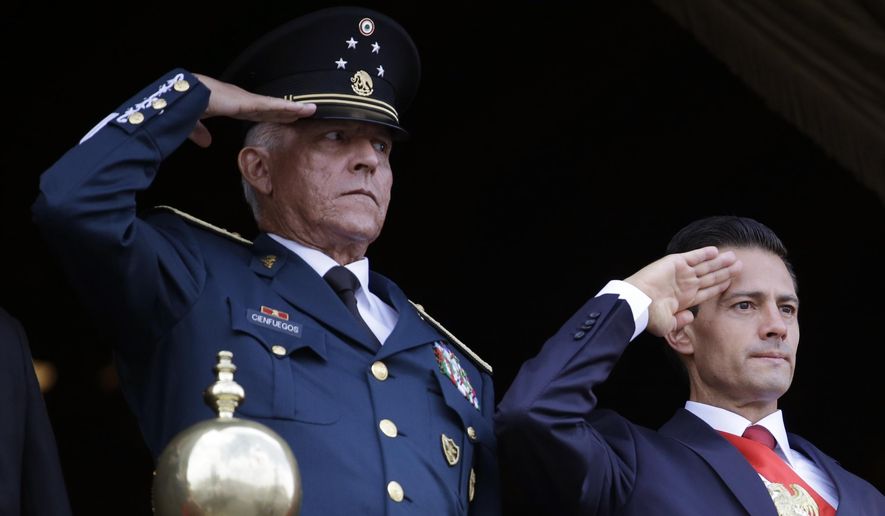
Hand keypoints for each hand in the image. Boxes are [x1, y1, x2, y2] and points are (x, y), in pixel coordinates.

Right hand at [187, 74, 316, 147]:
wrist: (183, 95)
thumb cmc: (186, 105)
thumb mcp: (194, 123)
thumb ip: (201, 132)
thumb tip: (205, 143)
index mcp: (231, 105)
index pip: (256, 112)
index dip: (271, 115)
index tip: (283, 118)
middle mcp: (241, 100)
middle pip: (271, 108)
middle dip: (287, 111)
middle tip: (305, 114)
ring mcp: (246, 100)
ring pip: (276, 106)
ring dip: (294, 108)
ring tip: (311, 110)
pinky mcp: (248, 102)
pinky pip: (273, 106)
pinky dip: (288, 108)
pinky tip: (301, 109)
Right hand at [625, 247, 740, 336]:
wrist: (637, 302)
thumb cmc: (649, 315)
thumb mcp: (667, 325)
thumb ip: (680, 322)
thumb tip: (690, 317)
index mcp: (685, 299)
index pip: (707, 290)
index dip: (720, 286)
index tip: (732, 282)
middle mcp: (684, 284)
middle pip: (710, 277)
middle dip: (725, 272)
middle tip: (739, 266)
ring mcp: (680, 273)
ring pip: (705, 266)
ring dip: (720, 262)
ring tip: (734, 257)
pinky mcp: (675, 263)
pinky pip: (693, 256)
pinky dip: (704, 253)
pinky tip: (715, 251)